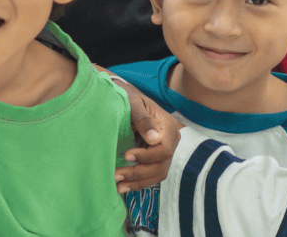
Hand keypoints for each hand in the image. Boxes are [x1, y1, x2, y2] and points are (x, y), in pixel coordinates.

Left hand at [114, 78, 178, 193]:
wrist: (127, 100)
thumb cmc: (129, 99)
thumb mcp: (134, 103)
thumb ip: (143, 119)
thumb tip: (154, 138)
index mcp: (168, 127)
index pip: (164, 150)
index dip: (147, 156)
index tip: (127, 154)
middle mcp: (170, 141)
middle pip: (161, 165)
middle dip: (138, 173)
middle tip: (116, 176)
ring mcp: (164, 152)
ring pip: (157, 173)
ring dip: (138, 182)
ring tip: (118, 187)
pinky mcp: (155, 158)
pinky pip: (151, 174)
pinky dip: (138, 182)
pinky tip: (123, 186)